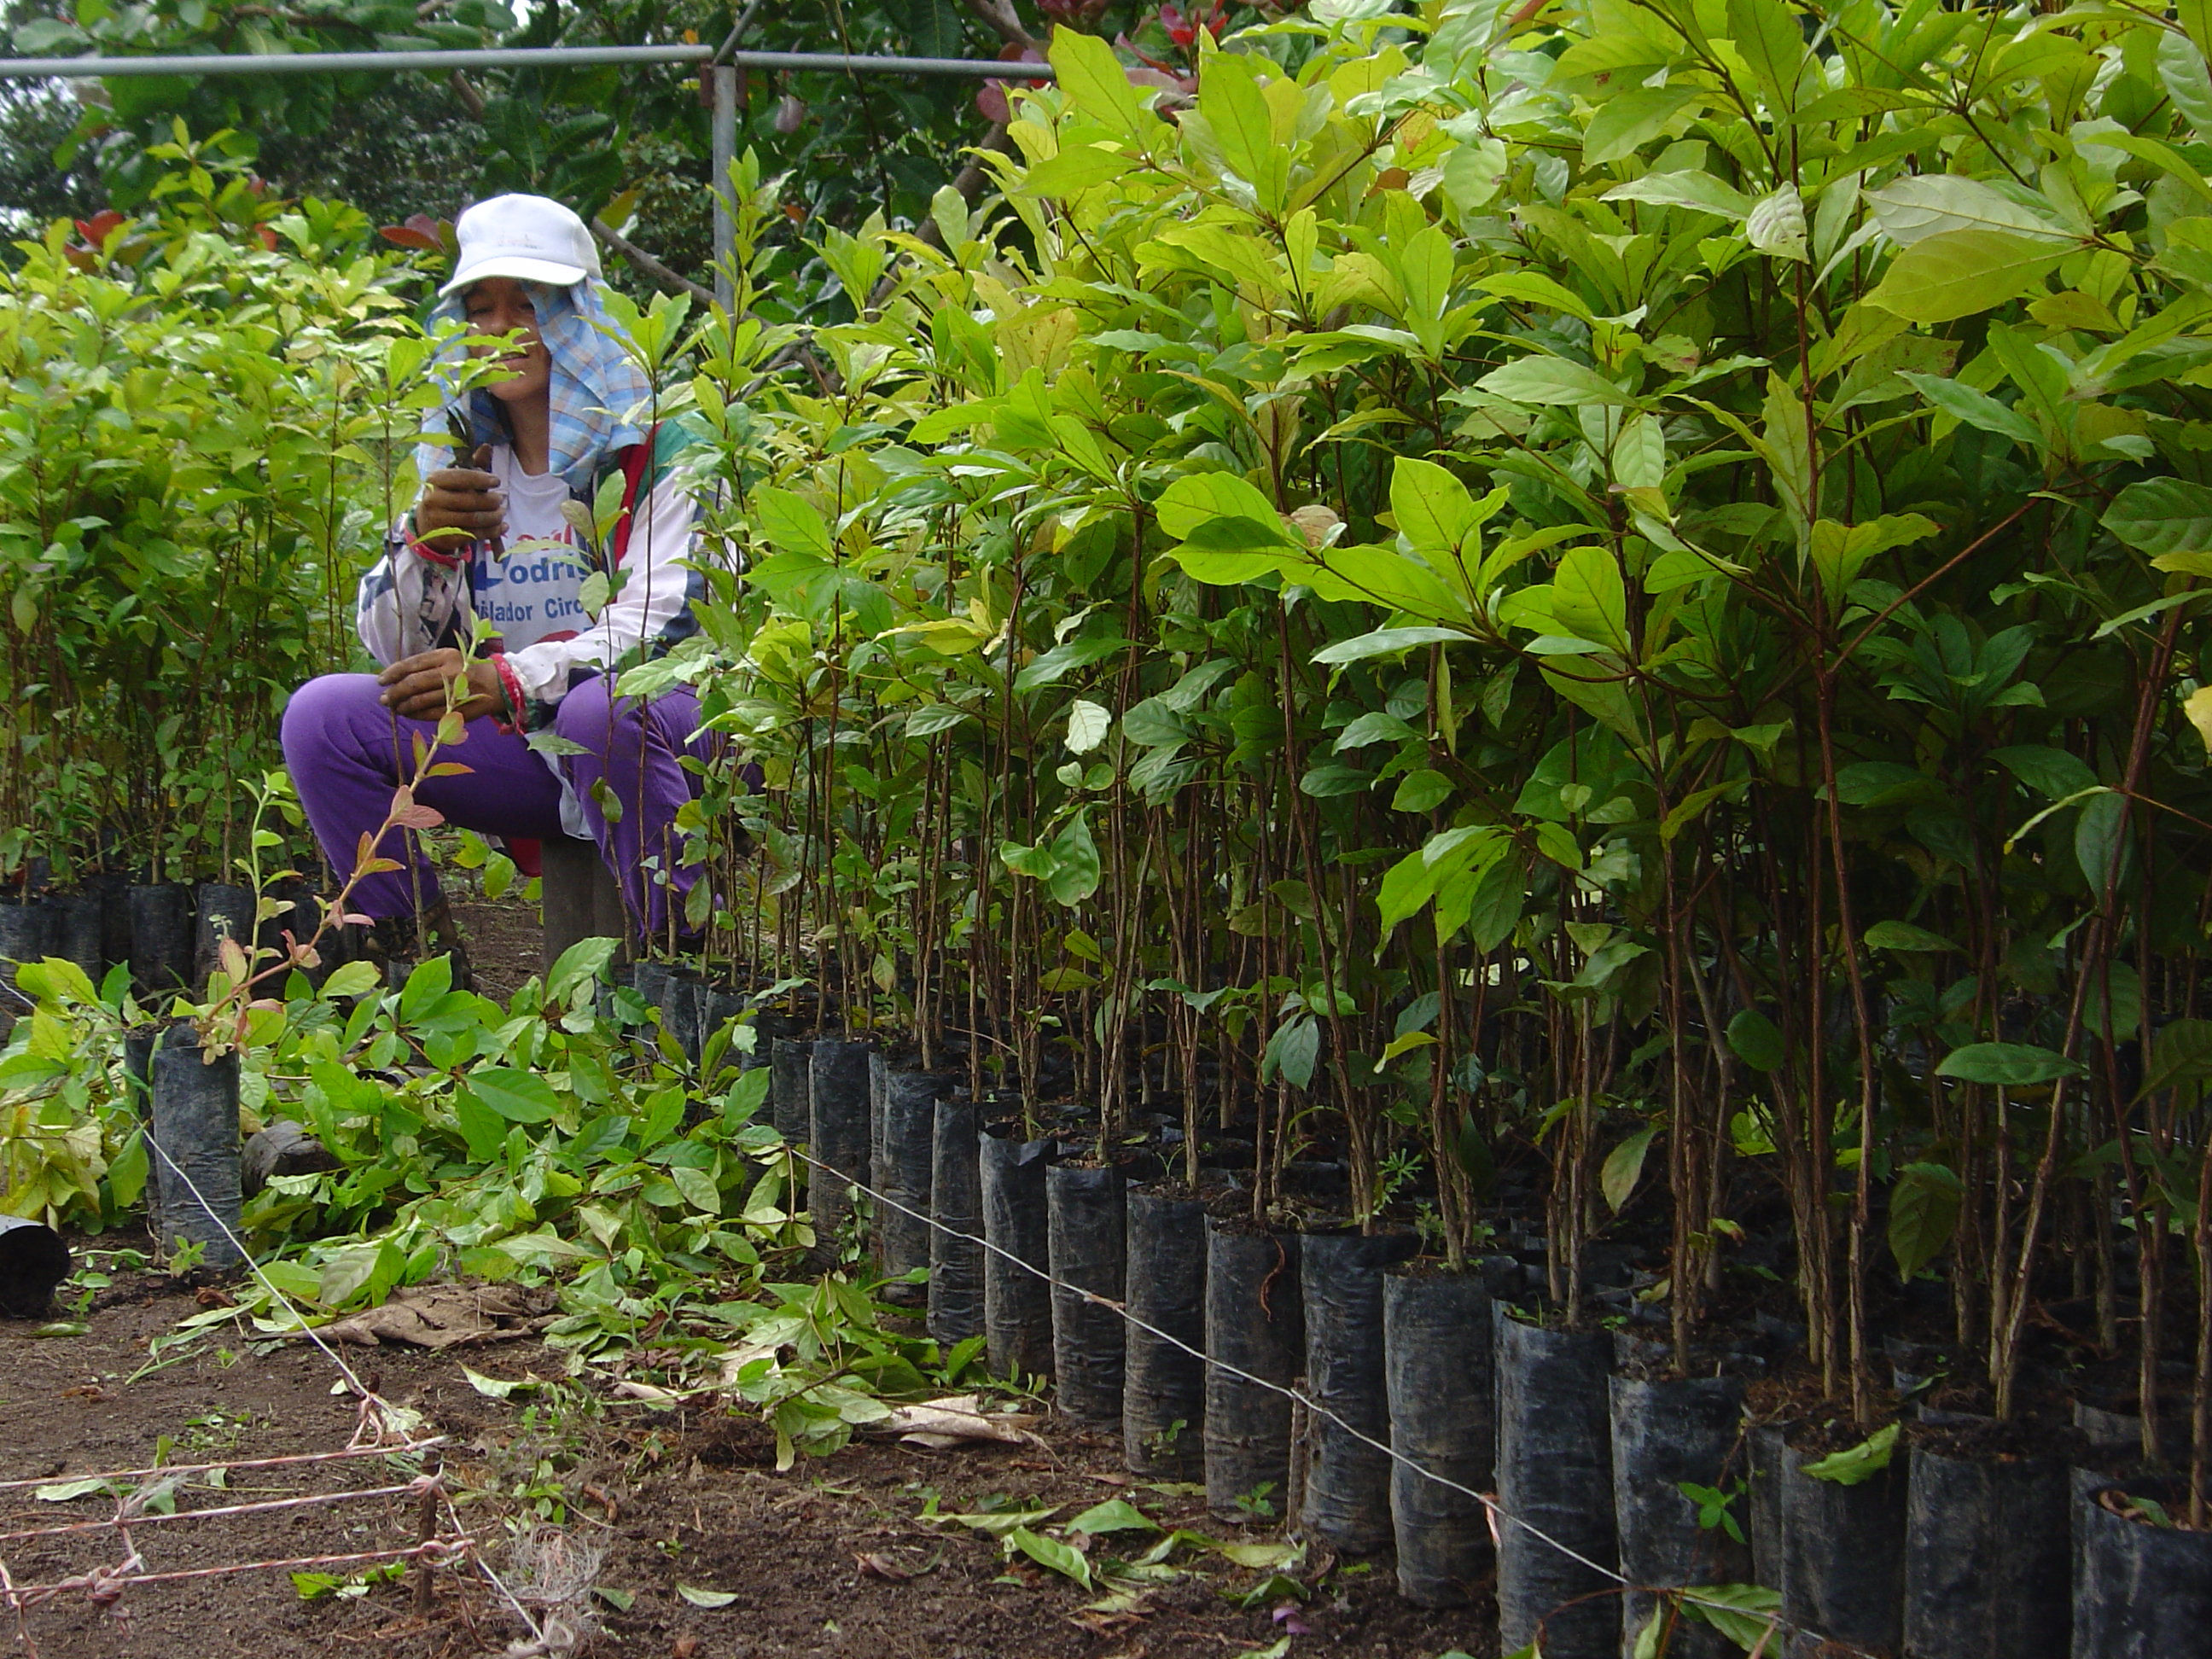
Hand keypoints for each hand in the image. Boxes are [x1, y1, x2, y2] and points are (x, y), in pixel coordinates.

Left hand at [378, 649, 505, 723]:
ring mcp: (456, 692)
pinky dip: (416, 715)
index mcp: (446, 656)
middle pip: (414, 683)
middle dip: (395, 692)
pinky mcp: (459, 708)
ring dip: (403, 706)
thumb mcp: (449, 658)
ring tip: (395, 708)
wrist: (499, 684)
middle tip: (384, 699)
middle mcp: (451, 672)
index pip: (412, 664)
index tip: (381, 681)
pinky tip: (409, 714)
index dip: (392, 673)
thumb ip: (426, 665)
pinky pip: (431, 714)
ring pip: (420, 700)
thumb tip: (396, 678)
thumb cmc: (467, 670)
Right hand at [414, 443, 503, 547]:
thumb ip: (474, 464)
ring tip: (502, 513)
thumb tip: (487, 446)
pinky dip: (493, 531)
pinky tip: (502, 526)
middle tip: (501, 500)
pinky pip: (476, 535)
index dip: (482, 479)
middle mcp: (433, 500)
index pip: (462, 478)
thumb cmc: (447, 496)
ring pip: (475, 519)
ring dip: (495, 517)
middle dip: (492, 501)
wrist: (427, 526)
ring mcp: (438, 520)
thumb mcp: (456, 479)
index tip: (497, 481)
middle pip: (471, 501)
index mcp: (435, 480)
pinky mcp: (447, 538)